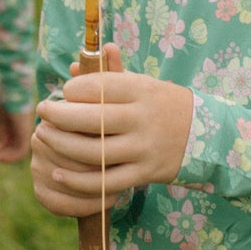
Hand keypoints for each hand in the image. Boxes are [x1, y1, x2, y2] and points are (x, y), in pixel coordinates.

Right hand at [0, 103, 34, 162]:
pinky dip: (8, 156)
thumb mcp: (2, 115)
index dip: (4, 147)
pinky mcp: (27, 133)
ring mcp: (28, 130)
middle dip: (3, 153)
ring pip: (19, 151)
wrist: (12, 88)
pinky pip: (21, 152)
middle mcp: (26, 127)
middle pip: (17, 146)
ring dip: (4, 157)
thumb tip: (4, 142)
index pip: (15, 139)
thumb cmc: (5, 97)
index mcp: (22, 121)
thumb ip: (4, 128)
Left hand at [31, 46, 191, 217]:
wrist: (207, 135)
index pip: (98, 87)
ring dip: (61, 146)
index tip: (64, 92)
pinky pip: (104, 182)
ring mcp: (142, 149)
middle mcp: (141, 119)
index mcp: (141, 91)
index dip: (73, 89)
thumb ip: (107, 76)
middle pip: (90, 119)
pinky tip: (58, 174)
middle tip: (43, 111)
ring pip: (92, 152)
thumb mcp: (142, 83)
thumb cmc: (162, 104)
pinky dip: (78, 181)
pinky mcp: (143, 174)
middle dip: (59, 115)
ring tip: (44, 138)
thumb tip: (71, 67)